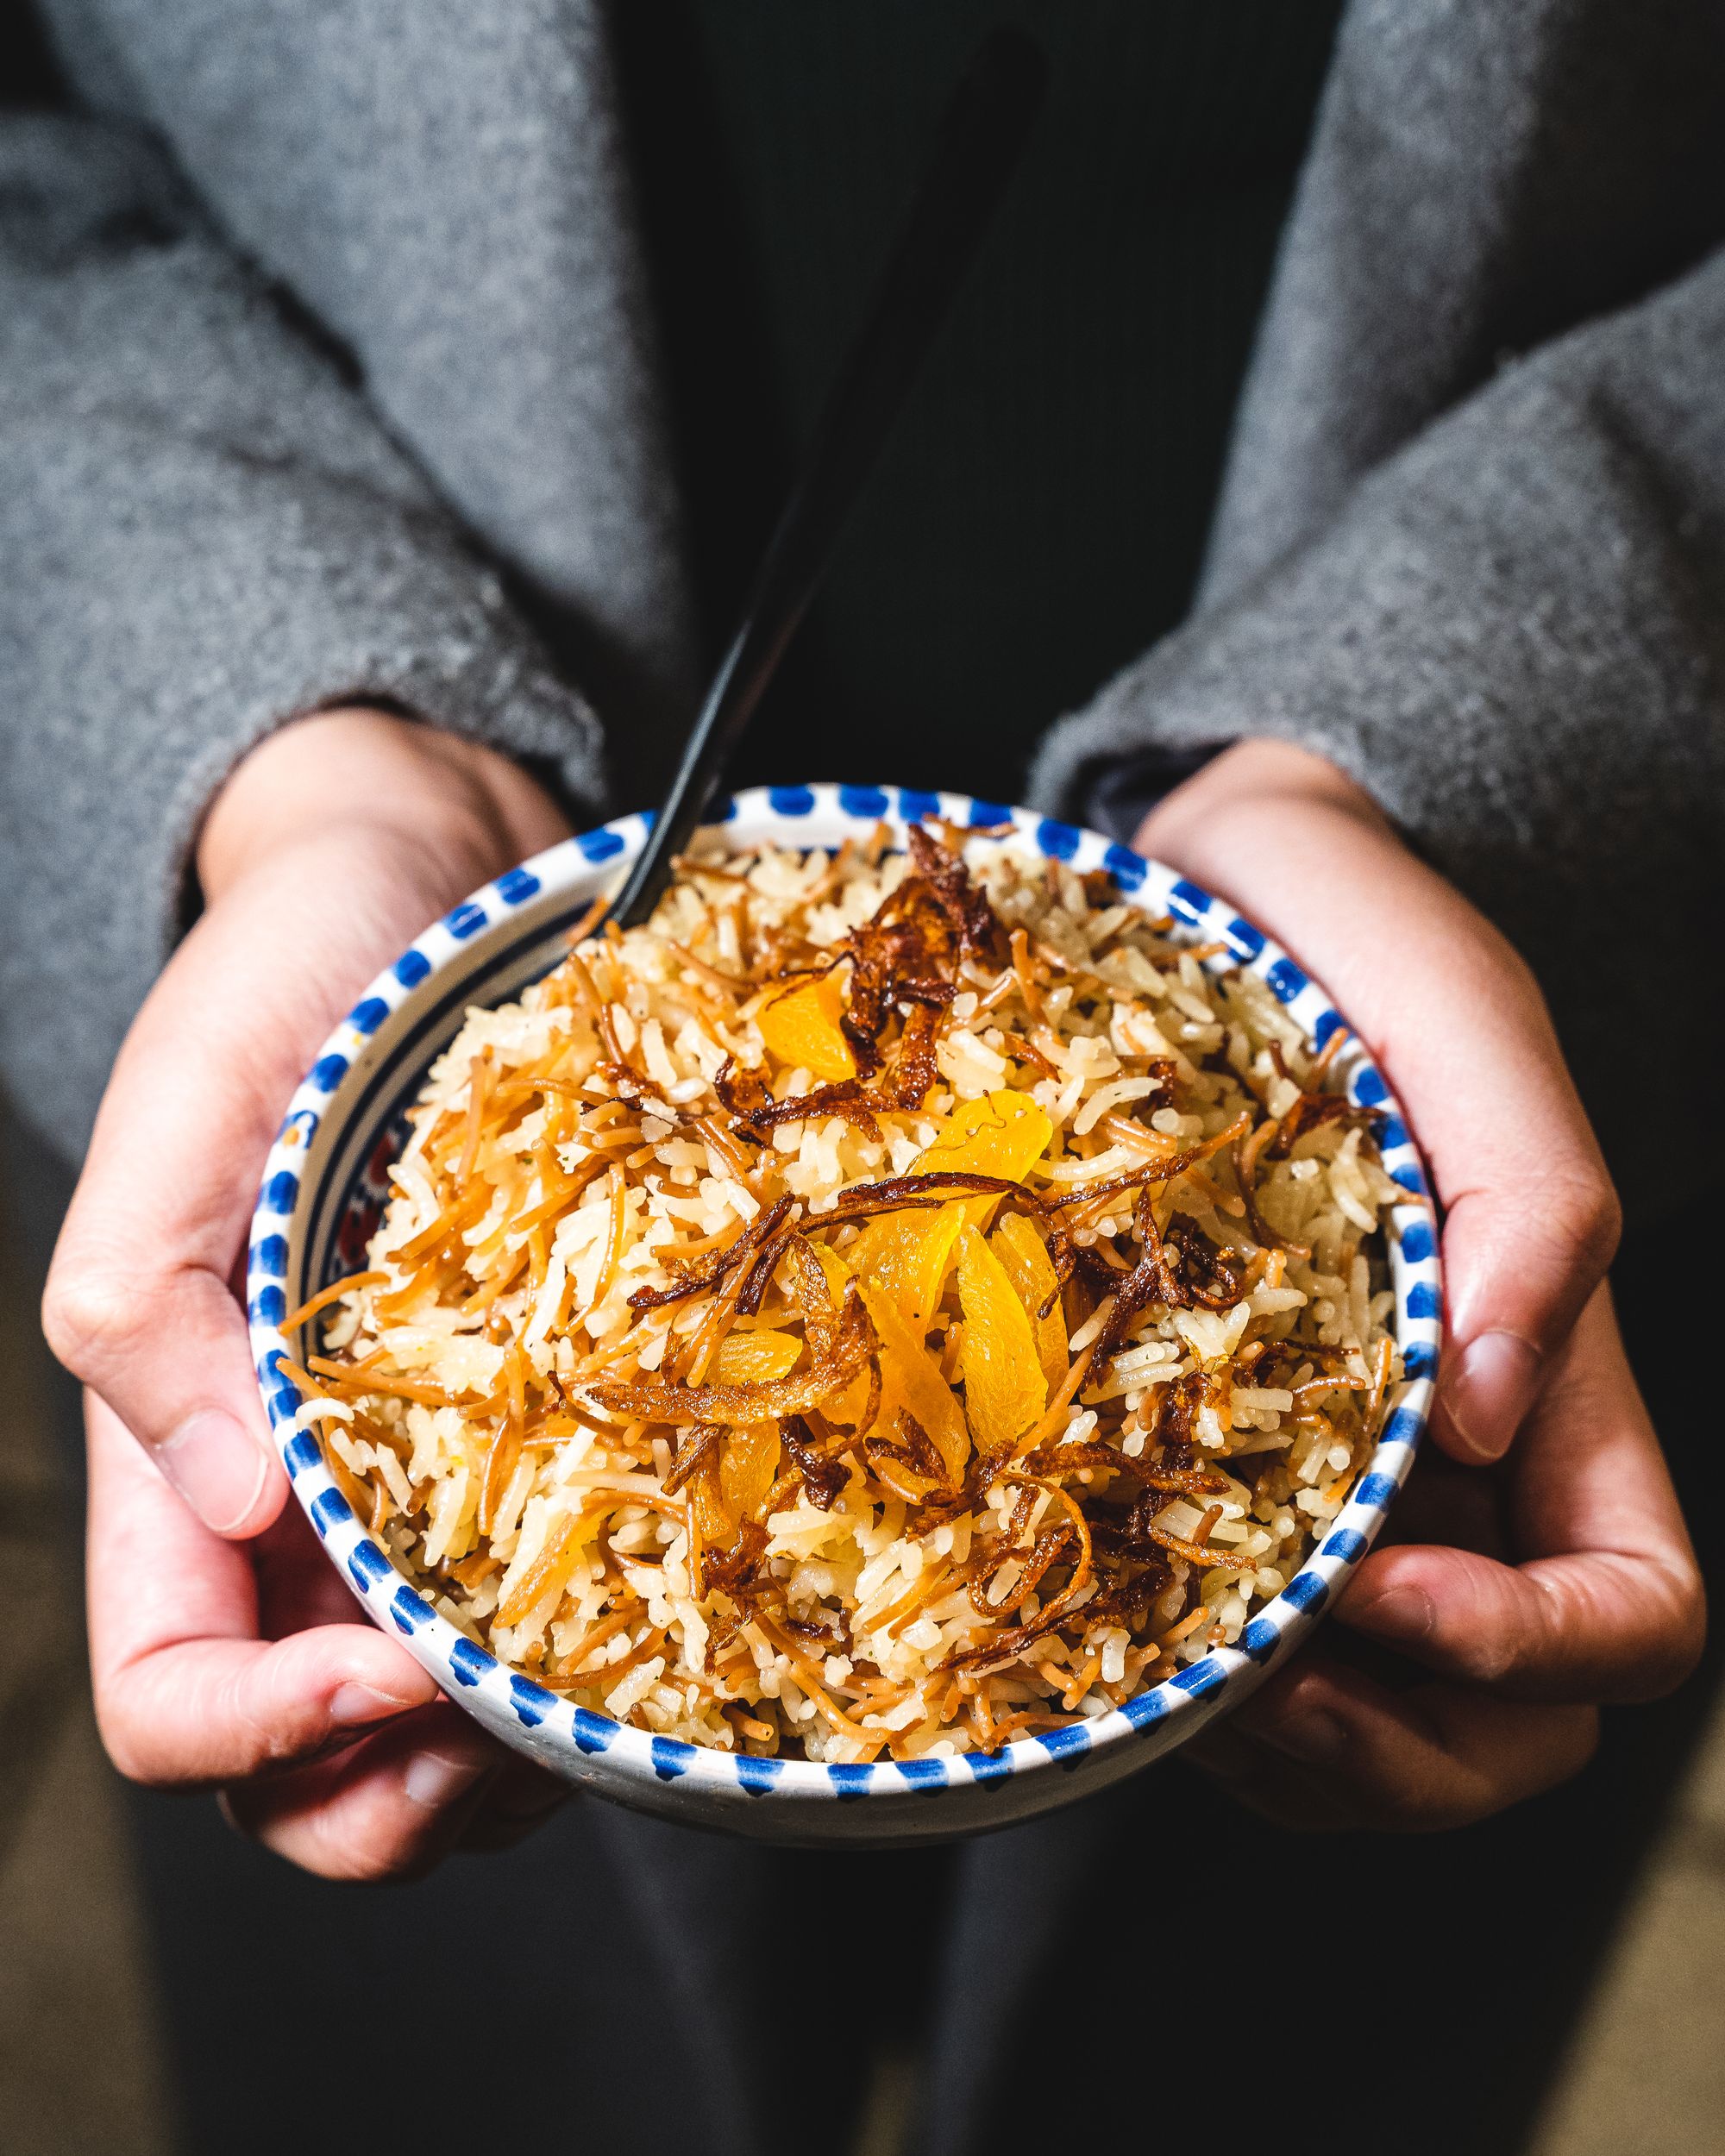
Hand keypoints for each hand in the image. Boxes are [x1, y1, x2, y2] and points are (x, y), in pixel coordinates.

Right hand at [45, 710, 575, 1876]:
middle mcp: (297, 1517)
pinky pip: (549, 1632)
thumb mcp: (184, 1115)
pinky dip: (589, 1670)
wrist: (426, 894)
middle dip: (392, 1792)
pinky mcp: (530, 1456)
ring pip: (437, 1741)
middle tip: (504, 1709)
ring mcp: (417, 1501)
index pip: (170, 1692)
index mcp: (179, 1462)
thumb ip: (149, 1306)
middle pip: (305, 1773)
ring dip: (507, 1765)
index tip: (387, 1668)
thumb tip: (232, 1505)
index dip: (262, 1735)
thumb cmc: (291, 981)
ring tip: (592, 1683)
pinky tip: (651, 1617)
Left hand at [1135, 740, 1702, 1829]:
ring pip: (1367, 1729)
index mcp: (1553, 1396)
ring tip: (1172, 1670)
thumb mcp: (1467, 1027)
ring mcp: (1335, 1492)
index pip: (1631, 1615)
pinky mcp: (1213, 1475)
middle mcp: (1455, 1480)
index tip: (1378, 1583)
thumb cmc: (1358, 944)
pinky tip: (1116, 1626)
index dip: (1531, 1652)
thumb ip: (1535, 1206)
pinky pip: (1233, 1658)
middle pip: (1507, 1730)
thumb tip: (1486, 1425)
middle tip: (1254, 1677)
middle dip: (1397, 1750)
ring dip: (1284, 1753)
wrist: (1213, 898)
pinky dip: (1190, 1694)